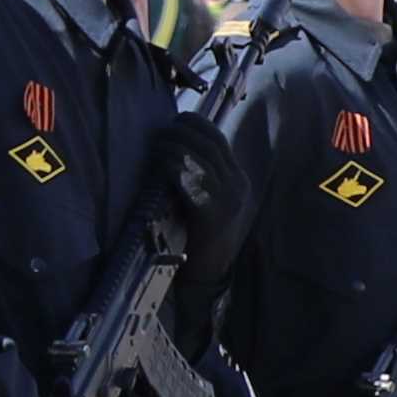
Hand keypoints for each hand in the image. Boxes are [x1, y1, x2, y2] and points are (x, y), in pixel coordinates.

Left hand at [152, 114, 252, 295]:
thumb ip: (200, 176)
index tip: (177, 119)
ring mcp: (228, 199)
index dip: (197, 125)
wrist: (208, 276)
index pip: (219, 140)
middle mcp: (238, 186)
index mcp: (239, 180)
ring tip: (158, 142)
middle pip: (210, 144)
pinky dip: (177, 166)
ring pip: (202, 158)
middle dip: (184, 130)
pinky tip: (162, 162)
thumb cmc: (199, 237)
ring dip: (177, 145)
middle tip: (162, 129)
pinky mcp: (214, 213)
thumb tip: (176, 146)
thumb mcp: (207, 201)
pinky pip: (194, 181)